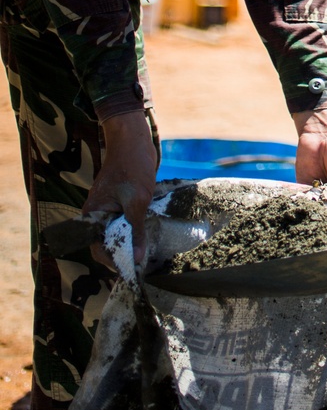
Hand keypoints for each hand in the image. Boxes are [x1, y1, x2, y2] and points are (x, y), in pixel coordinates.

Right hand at [83, 110, 157, 266]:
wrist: (134, 140)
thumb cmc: (133, 167)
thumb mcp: (137, 202)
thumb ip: (136, 231)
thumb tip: (137, 259)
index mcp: (93, 216)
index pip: (100, 249)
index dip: (116, 261)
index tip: (135, 269)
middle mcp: (98, 214)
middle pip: (109, 243)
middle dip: (125, 252)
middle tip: (145, 261)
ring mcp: (109, 208)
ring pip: (119, 233)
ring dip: (132, 240)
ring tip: (149, 250)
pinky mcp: (120, 202)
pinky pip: (125, 221)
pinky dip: (136, 227)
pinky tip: (150, 232)